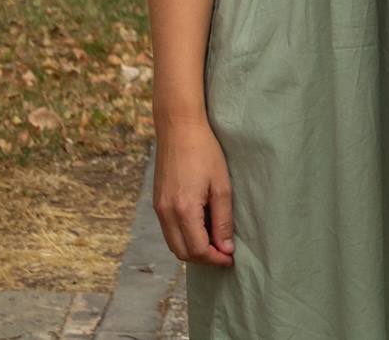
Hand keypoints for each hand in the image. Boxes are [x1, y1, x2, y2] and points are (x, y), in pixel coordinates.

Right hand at [154, 117, 235, 265]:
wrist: (178, 129)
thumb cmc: (205, 153)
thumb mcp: (222, 186)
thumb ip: (223, 220)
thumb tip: (226, 247)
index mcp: (183, 211)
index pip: (198, 250)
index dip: (216, 259)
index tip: (231, 259)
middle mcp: (166, 214)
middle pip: (183, 252)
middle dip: (204, 258)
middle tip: (225, 254)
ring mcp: (158, 209)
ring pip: (174, 244)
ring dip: (193, 249)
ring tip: (215, 242)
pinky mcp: (157, 203)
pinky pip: (169, 231)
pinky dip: (184, 237)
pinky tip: (201, 228)